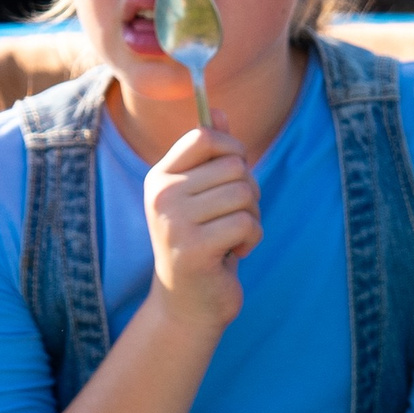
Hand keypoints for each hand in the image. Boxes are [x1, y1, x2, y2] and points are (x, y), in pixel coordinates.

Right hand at [143, 118, 261, 335]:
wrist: (188, 302)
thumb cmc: (203, 242)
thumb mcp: (204, 195)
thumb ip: (211, 156)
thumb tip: (219, 110)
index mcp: (160, 177)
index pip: (204, 136)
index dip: (233, 149)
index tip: (235, 175)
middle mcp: (161, 195)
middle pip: (235, 166)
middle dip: (249, 192)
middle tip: (233, 218)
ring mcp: (173, 221)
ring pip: (244, 194)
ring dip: (252, 218)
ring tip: (232, 237)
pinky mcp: (193, 248)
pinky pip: (246, 223)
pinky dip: (252, 239)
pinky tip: (233, 253)